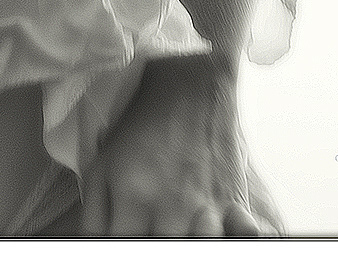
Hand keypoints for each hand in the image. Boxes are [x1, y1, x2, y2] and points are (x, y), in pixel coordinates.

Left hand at [79, 53, 284, 237]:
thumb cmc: (143, 125)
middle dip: (151, 249)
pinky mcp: (234, 201)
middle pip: (159, 253)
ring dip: (185, 245)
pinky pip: (246, 235)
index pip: (121, 247)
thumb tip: (91, 245)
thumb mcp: (102, 162)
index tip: (121, 242)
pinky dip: (238, 240)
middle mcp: (170, 205)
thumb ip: (94, 215)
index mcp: (133, 195)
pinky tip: (224, 234)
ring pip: (197, 249)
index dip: (120, 252)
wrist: (187, 85)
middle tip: (147, 231)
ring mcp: (205, 206)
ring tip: (177, 233)